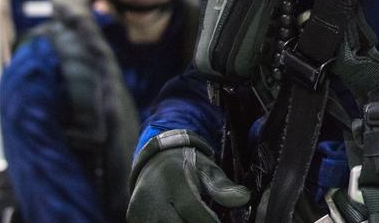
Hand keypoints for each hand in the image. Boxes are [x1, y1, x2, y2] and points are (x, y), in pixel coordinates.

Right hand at [127, 130, 249, 222]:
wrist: (154, 161)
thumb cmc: (187, 167)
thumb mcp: (207, 170)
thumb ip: (223, 187)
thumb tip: (244, 199)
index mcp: (172, 180)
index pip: (192, 210)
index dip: (209, 222)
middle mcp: (151, 197)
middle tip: (210, 220)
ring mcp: (139, 211)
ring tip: (195, 217)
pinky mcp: (134, 219)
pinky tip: (182, 218)